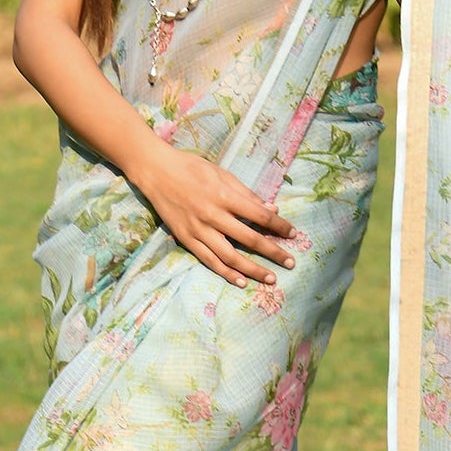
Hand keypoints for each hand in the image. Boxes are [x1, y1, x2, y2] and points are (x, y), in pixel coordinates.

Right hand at [135, 141, 295, 287]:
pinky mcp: (186, 239)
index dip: (279, 226)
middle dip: (273, 252)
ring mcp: (199, 230)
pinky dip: (226, 273)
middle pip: (250, 239)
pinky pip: (209, 260)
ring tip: (271, 279)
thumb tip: (272, 209)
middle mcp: (213, 216)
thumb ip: (247, 194)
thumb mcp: (222, 174)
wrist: (156, 172)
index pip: (260, 216)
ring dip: (253, 270)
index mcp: (225, 196)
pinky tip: (242, 281)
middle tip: (291, 262)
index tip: (293, 234)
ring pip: (231, 256)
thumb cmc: (192, 168)